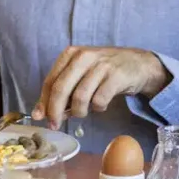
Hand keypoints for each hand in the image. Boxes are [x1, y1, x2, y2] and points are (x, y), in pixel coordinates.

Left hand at [32, 46, 168, 129]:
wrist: (138, 64)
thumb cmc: (104, 71)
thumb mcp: (81, 74)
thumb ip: (62, 90)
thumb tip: (41, 113)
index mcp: (71, 54)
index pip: (50, 81)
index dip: (43, 102)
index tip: (40, 117)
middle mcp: (84, 56)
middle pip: (61, 89)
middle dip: (55, 111)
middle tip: (55, 125)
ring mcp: (101, 66)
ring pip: (80, 98)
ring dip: (79, 111)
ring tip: (83, 112)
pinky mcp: (116, 76)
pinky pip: (99, 101)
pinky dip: (98, 108)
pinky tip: (101, 105)